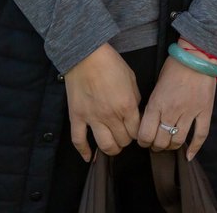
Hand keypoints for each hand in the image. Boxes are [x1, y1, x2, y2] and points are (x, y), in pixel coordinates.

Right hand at [63, 43, 140, 160]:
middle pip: (123, 140)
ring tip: (113, 146)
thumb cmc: (112, 65)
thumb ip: (134, 99)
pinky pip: (79, 140)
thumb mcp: (132, 80)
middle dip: (127, 140)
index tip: (137, 130)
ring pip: (104, 145)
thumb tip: (135, 113)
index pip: (137, 131)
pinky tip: (89, 158)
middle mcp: (111, 116)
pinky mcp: (77, 118)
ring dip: (111, 149)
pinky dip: (84, 152)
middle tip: (126, 136)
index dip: (139, 133)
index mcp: (127, 106)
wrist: (87, 57)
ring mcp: (92, 118)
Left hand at [137, 53, 216, 158]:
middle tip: (157, 143)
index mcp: (156, 104)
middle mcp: (171, 111)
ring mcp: (190, 112)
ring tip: (171, 144)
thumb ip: (153, 105)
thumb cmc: (174, 67)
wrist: (197, 55)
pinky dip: (195, 148)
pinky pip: (201, 134)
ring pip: (178, 141)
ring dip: (172, 146)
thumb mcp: (156, 86)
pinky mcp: (205, 111)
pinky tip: (189, 155)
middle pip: (161, 141)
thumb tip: (151, 122)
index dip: (143, 142)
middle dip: (157, 146)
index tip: (145, 141)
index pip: (145, 135)